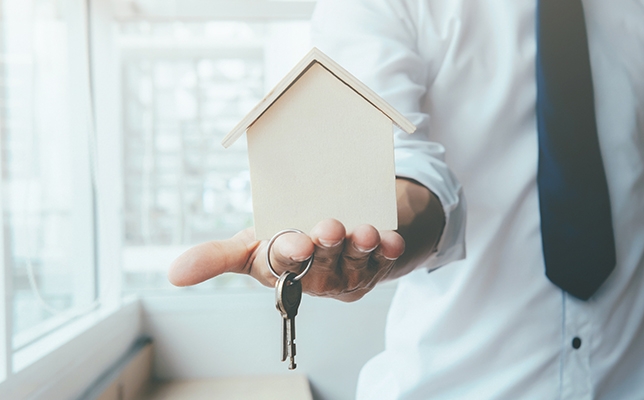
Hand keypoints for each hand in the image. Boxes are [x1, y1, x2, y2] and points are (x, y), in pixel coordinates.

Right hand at [169, 219, 404, 301]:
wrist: (338, 228)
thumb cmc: (290, 237)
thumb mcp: (253, 242)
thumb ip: (218, 256)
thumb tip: (172, 275)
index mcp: (280, 270)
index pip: (282, 265)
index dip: (289, 255)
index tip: (296, 244)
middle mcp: (314, 278)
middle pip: (321, 267)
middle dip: (326, 249)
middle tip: (330, 227)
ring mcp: (347, 276)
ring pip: (355, 265)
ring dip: (360, 249)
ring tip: (364, 231)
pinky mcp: (375, 269)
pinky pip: (384, 262)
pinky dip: (389, 251)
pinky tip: (390, 239)